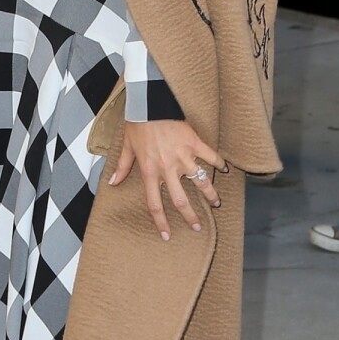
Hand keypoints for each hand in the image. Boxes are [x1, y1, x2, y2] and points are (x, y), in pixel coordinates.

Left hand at [109, 119, 224, 241]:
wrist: (150, 104)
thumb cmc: (138, 125)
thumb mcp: (127, 147)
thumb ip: (123, 167)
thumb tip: (113, 182)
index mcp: (150, 171)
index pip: (155, 204)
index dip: (161, 222)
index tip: (167, 235)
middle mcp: (167, 168)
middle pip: (181, 200)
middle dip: (191, 216)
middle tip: (198, 227)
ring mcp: (183, 156)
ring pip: (200, 181)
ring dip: (210, 194)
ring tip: (216, 203)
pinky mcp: (194, 143)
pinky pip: (210, 156)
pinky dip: (219, 163)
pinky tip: (225, 170)